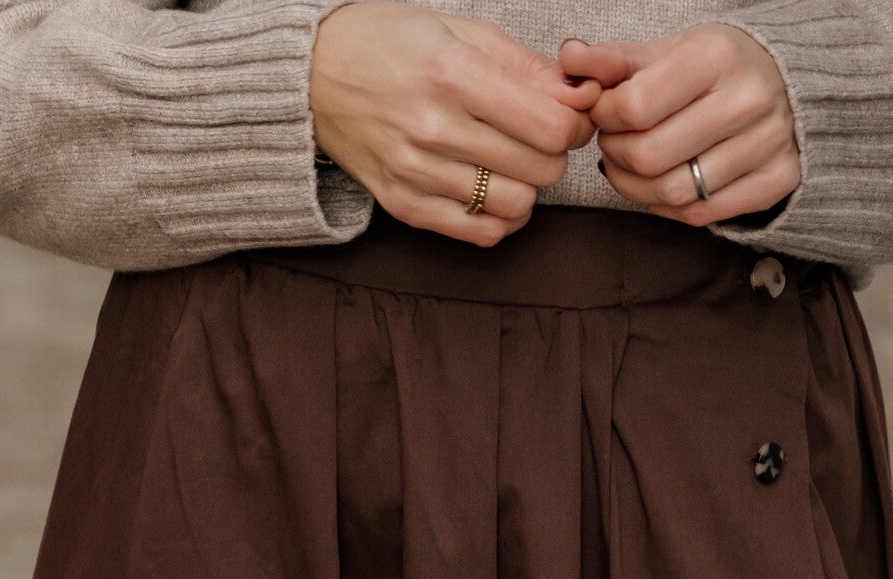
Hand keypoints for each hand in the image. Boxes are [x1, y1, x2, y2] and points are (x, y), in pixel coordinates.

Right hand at [311, 3, 598, 244]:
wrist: (312, 76)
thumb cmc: (389, 43)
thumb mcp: (458, 32)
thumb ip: (523, 66)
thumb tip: (580, 96)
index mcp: (452, 75)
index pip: (550, 126)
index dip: (574, 125)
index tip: (567, 116)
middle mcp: (433, 129)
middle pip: (540, 168)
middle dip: (553, 153)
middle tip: (538, 136)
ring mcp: (416, 173)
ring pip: (516, 205)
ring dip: (528, 187)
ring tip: (512, 162)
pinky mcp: (404, 206)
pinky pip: (481, 233)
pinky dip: (502, 217)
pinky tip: (495, 192)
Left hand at [561, 26, 798, 224]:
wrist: (788, 85)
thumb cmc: (715, 69)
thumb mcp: (668, 51)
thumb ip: (615, 59)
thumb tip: (570, 60)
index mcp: (716, 56)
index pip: (636, 106)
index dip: (605, 118)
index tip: (605, 114)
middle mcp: (748, 100)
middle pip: (650, 156)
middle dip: (616, 155)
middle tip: (614, 145)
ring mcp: (767, 143)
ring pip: (674, 192)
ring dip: (636, 188)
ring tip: (631, 167)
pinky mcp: (777, 179)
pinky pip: (702, 214)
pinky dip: (669, 207)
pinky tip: (662, 186)